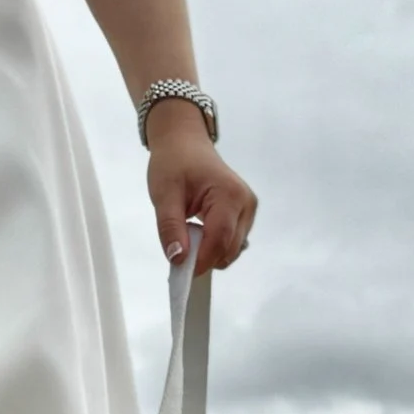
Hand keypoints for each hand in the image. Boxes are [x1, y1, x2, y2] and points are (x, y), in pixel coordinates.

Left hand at [146, 105, 255, 270]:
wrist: (184, 143)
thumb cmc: (174, 162)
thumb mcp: (164, 195)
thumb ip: (170, 228)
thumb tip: (178, 259)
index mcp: (229, 195)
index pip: (220, 240)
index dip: (202, 261)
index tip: (180, 271)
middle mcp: (246, 204)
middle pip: (229, 249)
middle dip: (204, 258)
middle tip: (179, 248)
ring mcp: (249, 210)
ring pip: (232, 249)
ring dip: (209, 252)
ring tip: (188, 234)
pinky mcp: (245, 215)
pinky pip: (232, 242)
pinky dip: (214, 246)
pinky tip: (198, 233)